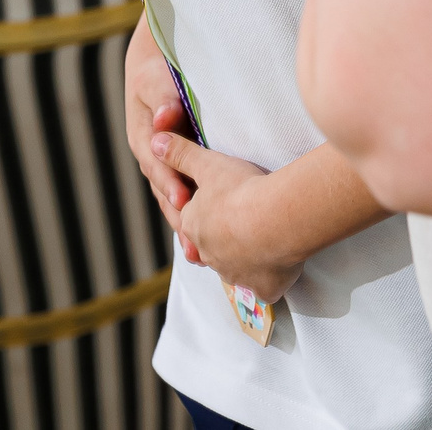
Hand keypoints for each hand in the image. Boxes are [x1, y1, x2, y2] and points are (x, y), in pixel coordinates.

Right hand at [125, 29, 196, 228]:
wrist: (154, 68)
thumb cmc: (157, 73)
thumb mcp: (156, 81)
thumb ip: (163, 101)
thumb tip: (162, 120)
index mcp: (143, 138)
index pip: (157, 166)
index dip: (170, 184)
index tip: (184, 201)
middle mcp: (151, 157)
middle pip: (165, 193)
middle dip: (179, 220)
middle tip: (195, 246)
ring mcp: (163, 165)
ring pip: (173, 201)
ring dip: (186, 227)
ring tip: (201, 256)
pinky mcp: (178, 169)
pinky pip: (185, 195)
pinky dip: (195, 216)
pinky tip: (209, 240)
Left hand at [154, 134, 303, 303]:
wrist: (276, 218)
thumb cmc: (241, 189)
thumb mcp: (208, 163)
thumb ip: (180, 153)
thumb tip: (153, 142)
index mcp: (193, 225)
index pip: (192, 219)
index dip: (206, 208)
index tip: (222, 201)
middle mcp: (209, 254)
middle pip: (212, 246)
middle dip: (223, 236)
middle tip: (241, 222)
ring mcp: (236, 274)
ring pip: (236, 268)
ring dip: (245, 257)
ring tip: (262, 240)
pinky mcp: (262, 288)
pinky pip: (264, 288)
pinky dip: (269, 280)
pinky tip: (277, 270)